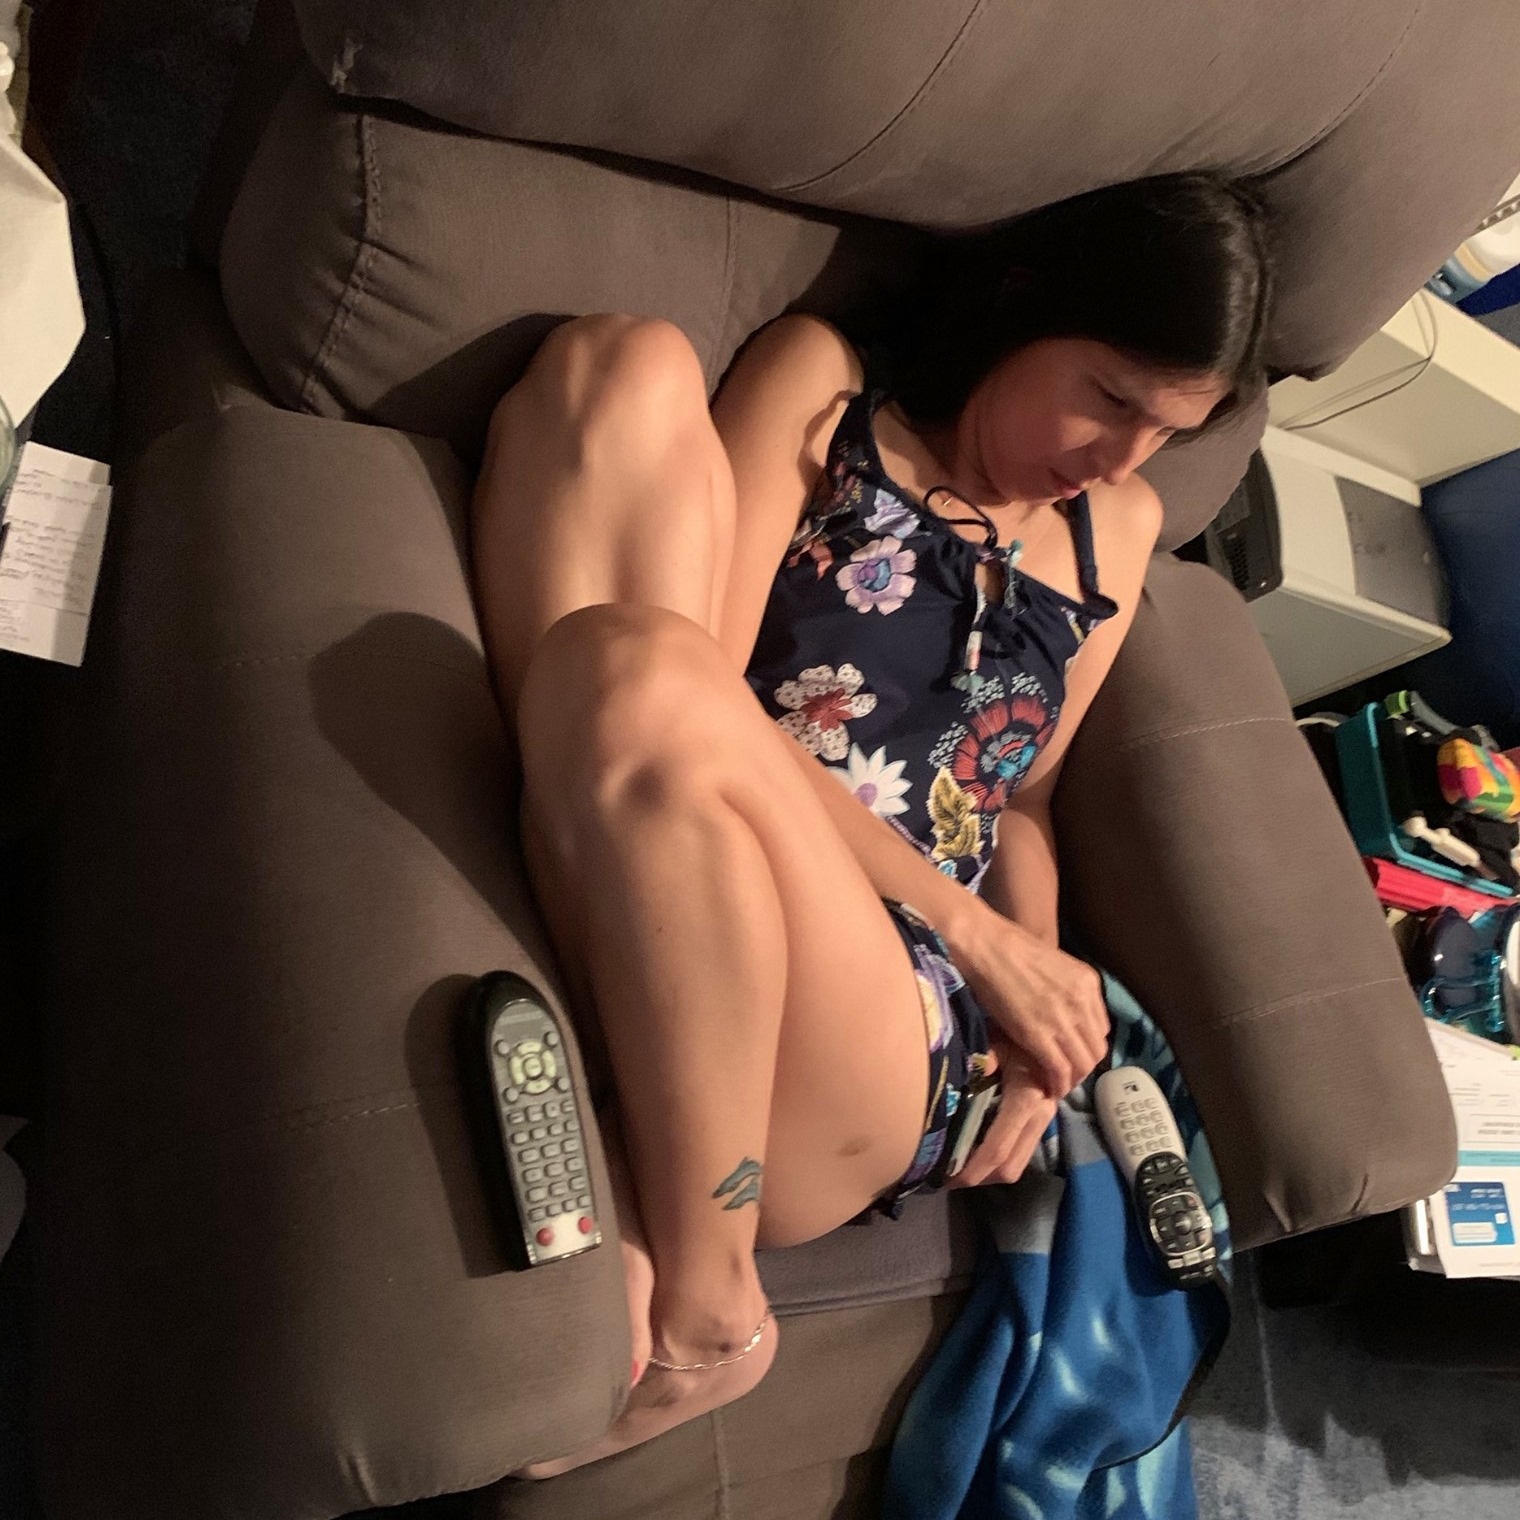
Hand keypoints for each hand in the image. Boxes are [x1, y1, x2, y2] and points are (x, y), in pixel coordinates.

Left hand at [946, 1034, 1056, 1188]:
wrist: (1055, 1033)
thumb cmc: (1019, 1035)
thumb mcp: (996, 1040)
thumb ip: (980, 1060)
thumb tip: (959, 1074)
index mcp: (1025, 1100)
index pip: (997, 1150)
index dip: (972, 1170)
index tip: (946, 1178)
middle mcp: (1039, 1117)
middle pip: (1009, 1168)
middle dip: (978, 1178)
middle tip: (946, 1176)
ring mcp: (1044, 1122)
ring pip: (1017, 1165)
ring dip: (988, 1173)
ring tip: (958, 1166)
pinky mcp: (1043, 1122)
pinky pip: (1021, 1153)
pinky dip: (998, 1160)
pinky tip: (976, 1151)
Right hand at [950, 905, 1108, 1099]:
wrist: (984, 943)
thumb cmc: (1006, 947)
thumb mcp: (1050, 966)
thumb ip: (1062, 990)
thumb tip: (1056, 1015)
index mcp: (1088, 982)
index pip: (1101, 1028)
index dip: (1087, 1046)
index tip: (1072, 1054)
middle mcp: (1082, 1000)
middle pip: (1096, 1049)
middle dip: (1083, 1067)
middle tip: (1065, 1075)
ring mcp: (1063, 1018)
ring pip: (1083, 1063)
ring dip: (1072, 1079)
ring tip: (1057, 1084)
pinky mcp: (1039, 1034)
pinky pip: (1060, 1069)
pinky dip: (1058, 1084)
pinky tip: (1049, 1088)